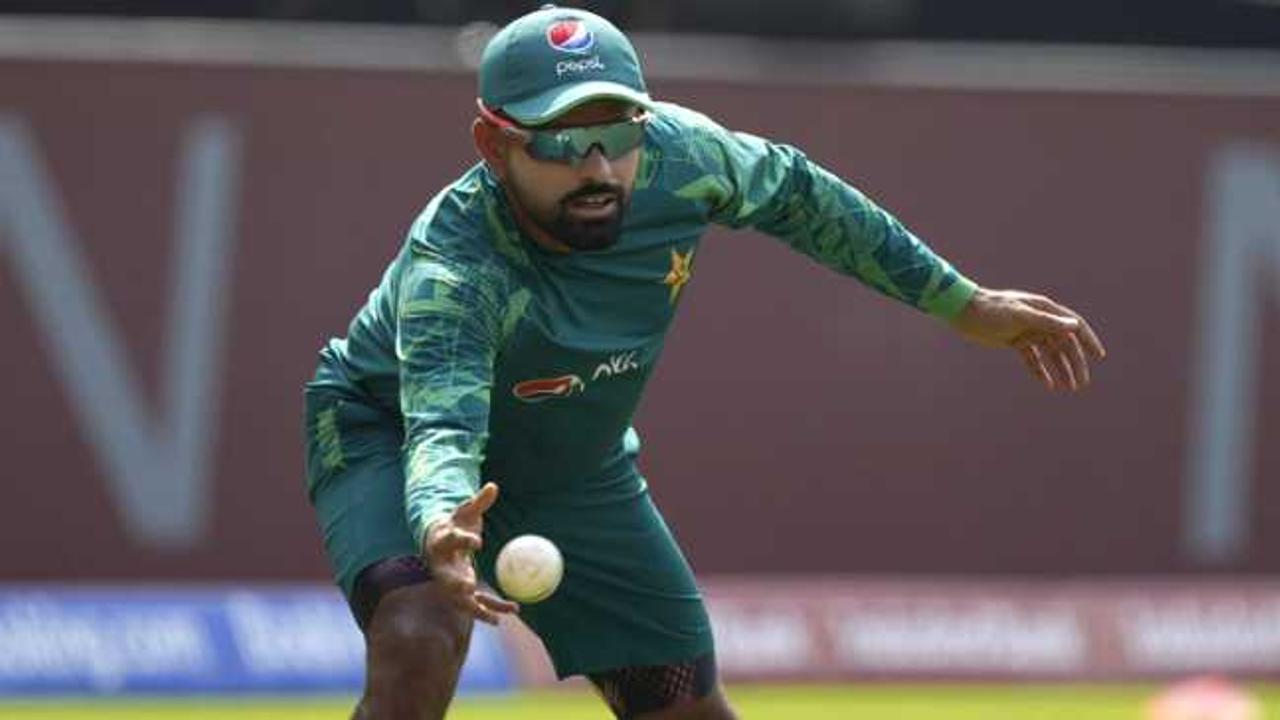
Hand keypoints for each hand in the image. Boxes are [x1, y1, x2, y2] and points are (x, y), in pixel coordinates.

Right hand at [423, 482, 518, 623]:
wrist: (437, 544)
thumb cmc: (454, 525)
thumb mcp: (465, 512)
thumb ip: (478, 502)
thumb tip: (493, 486)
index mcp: (442, 541)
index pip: (451, 540)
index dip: (464, 541)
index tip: (479, 541)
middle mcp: (441, 565)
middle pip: (446, 578)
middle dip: (456, 585)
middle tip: (469, 587)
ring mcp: (449, 582)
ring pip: (460, 599)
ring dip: (477, 608)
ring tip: (497, 617)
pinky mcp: (460, 592)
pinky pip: (475, 603)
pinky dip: (491, 608)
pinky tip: (510, 611)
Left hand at [948, 287, 1106, 391]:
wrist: (964, 312)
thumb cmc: (992, 309)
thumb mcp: (1019, 314)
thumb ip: (1046, 321)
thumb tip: (1074, 326)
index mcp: (1045, 310)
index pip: (1074, 325)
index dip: (1088, 340)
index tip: (1099, 356)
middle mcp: (1039, 320)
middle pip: (1064, 344)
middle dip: (1075, 364)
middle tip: (1081, 385)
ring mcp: (1028, 331)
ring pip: (1050, 354)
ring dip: (1061, 370)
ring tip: (1068, 388)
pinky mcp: (1016, 341)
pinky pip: (1033, 359)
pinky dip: (1041, 371)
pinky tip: (1049, 385)